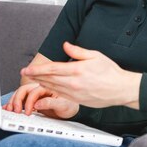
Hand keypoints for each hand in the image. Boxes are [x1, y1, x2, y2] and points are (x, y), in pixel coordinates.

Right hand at [3, 83, 78, 118]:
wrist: (70, 110)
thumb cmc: (69, 106)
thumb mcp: (63, 105)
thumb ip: (50, 103)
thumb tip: (37, 104)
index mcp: (48, 87)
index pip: (34, 92)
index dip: (29, 102)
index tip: (28, 112)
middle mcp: (40, 89)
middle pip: (24, 90)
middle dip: (17, 100)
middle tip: (15, 111)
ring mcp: (35, 95)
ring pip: (20, 94)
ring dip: (13, 101)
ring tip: (9, 110)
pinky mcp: (32, 101)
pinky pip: (20, 100)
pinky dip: (13, 104)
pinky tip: (7, 108)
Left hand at [20, 42, 141, 109]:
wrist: (121, 89)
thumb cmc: (111, 72)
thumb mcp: (95, 55)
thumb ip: (78, 51)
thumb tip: (66, 45)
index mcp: (77, 70)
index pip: (52, 69)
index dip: (37, 69)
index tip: (28, 68)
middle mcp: (73, 83)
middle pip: (49, 79)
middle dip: (35, 76)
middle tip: (25, 72)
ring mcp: (75, 93)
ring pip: (53, 88)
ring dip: (41, 83)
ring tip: (33, 79)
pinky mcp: (78, 100)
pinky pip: (60, 95)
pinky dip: (51, 90)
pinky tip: (47, 87)